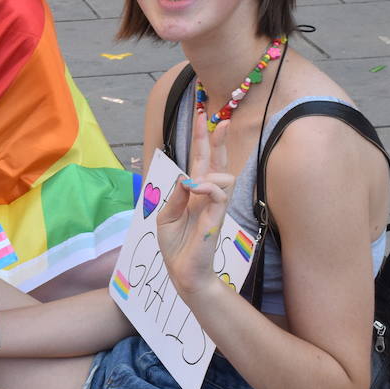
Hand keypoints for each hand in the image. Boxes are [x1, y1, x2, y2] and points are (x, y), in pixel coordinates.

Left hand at [155, 115, 232, 298]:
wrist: (183, 272)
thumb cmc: (176, 246)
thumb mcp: (165, 216)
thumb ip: (175, 195)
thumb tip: (185, 178)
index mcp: (193, 193)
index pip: (200, 161)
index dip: (202, 139)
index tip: (203, 116)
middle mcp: (206, 196)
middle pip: (216, 161)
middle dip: (216, 139)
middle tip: (219, 117)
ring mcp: (213, 207)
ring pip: (224, 176)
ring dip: (209, 172)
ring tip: (194, 183)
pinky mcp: (216, 219)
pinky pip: (219, 195)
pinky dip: (207, 187)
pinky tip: (196, 188)